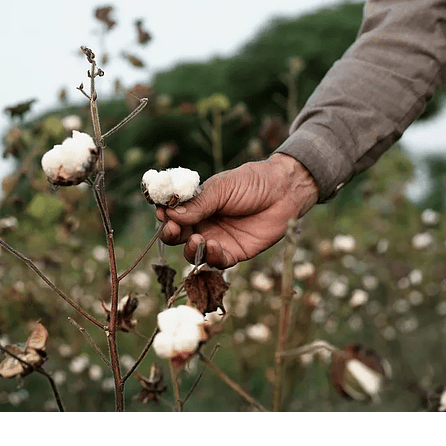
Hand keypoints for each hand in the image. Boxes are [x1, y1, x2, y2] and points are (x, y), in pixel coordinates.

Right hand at [156, 154, 318, 267]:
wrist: (285, 191)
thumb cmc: (252, 182)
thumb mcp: (222, 188)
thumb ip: (198, 203)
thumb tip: (170, 214)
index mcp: (196, 205)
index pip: (172, 213)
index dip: (164, 214)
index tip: (160, 212)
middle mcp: (203, 223)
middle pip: (178, 236)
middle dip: (171, 234)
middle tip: (172, 229)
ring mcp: (217, 239)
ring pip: (194, 253)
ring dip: (191, 249)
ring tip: (197, 240)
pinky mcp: (234, 252)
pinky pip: (217, 262)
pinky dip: (212, 257)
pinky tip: (215, 246)